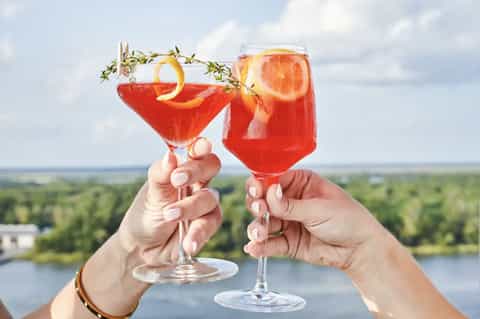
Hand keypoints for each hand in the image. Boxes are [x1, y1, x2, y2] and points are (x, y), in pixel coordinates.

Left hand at [117, 137, 221, 264]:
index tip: (197, 148)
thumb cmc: (146, 215)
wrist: (141, 248)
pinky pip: (210, 225)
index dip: (201, 147)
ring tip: (169, 216)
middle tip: (177, 180)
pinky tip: (187, 242)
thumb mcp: (150, 193)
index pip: (197, 151)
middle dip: (196, 171)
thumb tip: (170, 156)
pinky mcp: (208, 225)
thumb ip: (161, 174)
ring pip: (210, 198)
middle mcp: (197, 183)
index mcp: (182, 168)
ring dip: (190, 207)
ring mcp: (204, 204)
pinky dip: (198, 233)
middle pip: (211, 166)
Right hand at [243, 169, 387, 270]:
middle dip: (256, 205)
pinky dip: (260, 246)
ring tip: (259, 234)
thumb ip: (291, 205)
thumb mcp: (320, 208)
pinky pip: (270, 244)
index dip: (262, 184)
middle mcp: (291, 200)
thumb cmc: (349, 220)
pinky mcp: (288, 242)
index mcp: (301, 183)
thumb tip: (269, 194)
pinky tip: (254, 248)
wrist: (360, 250)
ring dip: (257, 227)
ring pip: (262, 222)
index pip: (273, 179)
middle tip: (259, 210)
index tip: (257, 190)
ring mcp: (288, 222)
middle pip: (262, 200)